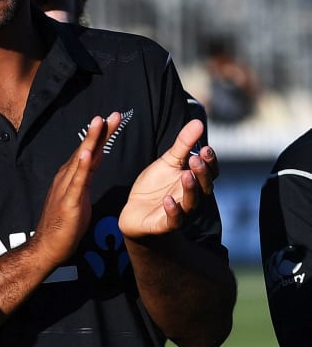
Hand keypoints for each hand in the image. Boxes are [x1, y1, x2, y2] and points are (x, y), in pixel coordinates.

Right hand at [33, 113, 120, 263]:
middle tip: (112, 114)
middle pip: (85, 150)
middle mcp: (66, 178)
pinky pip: (77, 181)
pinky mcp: (68, 201)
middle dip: (99, 132)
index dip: (100, 136)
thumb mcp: (79, 198)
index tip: (112, 120)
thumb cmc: (63, 226)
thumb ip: (85, 180)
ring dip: (90, 140)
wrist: (47, 248)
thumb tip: (93, 164)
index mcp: (71, 178)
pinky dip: (82, 165)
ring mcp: (66, 188)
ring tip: (99, 122)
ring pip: (81, 160)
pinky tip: (87, 153)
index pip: (89, 152)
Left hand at [118, 119, 214, 239]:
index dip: (209, 161)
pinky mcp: (165, 224)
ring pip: (191, 202)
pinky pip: (173, 220)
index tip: (205, 148)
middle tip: (196, 160)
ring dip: (190, 189)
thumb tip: (197, 122)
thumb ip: (183, 144)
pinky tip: (167, 200)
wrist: (135, 212)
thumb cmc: (156, 186)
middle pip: (204, 186)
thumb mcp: (168, 162)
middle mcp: (193, 197)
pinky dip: (173, 211)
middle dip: (201, 173)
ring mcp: (181, 212)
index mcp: (195, 181)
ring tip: (186, 175)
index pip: (209, 171)